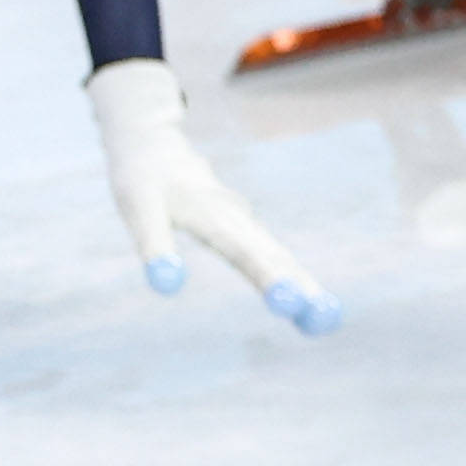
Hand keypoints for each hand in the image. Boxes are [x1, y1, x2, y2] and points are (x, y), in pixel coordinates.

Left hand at [86, 59, 337, 332]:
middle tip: (326, 321)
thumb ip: (154, 246)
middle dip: (302, 288)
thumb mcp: (139, 210)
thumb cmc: (143, 179)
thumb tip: (167, 287)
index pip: (245, 253)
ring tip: (324, 316)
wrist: (151, 144)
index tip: (290, 305)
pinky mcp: (240, 224)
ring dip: (301, 283)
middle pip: (275, 257)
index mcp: (214, 215)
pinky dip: (288, 273)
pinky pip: (268, 252)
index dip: (269, 279)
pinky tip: (301, 292)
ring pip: (277, 254)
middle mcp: (236, 217)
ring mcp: (242, 219)